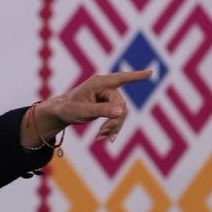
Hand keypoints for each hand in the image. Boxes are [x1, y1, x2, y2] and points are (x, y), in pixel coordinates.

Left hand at [25, 69, 153, 145]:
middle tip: (101, 134)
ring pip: (121, 113)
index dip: (137, 77)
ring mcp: (108, 96)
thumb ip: (101, 110)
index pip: (121, 78)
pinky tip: (103, 138)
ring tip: (100, 138)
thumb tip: (122, 111)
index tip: (151, 73)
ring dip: (113, 127)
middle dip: (114, 121)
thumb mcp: (82, 111)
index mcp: (99, 83)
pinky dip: (111, 128)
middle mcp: (105, 87)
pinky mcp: (108, 105)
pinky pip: (117, 117)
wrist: (60, 112)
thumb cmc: (67, 108)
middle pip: (121, 105)